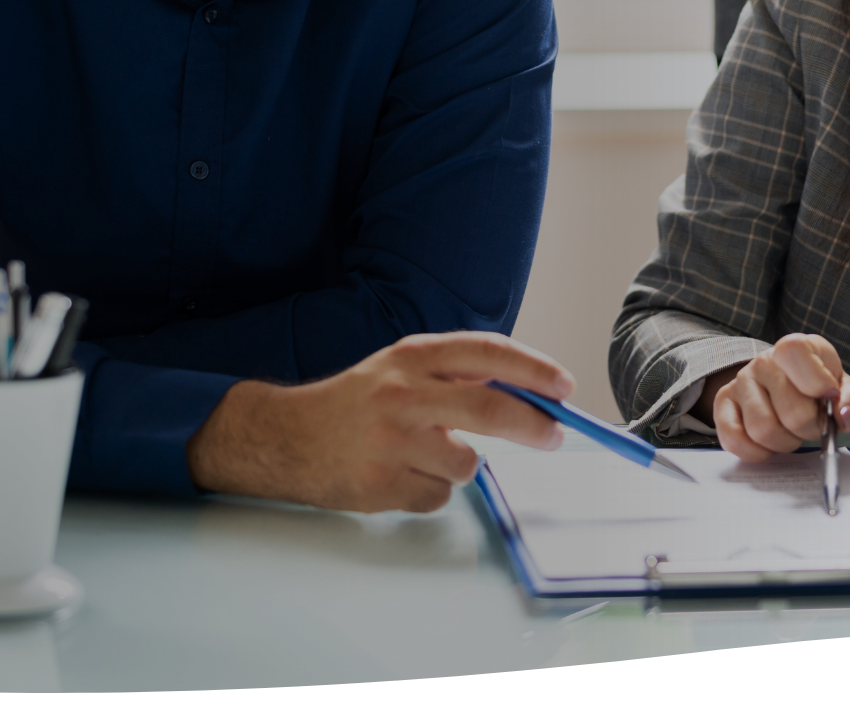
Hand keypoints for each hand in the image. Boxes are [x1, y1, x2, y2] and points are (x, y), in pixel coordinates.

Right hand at [185, 332, 573, 512]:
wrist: (285, 438)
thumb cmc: (356, 403)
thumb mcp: (402, 368)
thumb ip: (456, 375)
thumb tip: (529, 392)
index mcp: (412, 356)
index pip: (487, 353)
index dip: (533, 369)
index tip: (564, 386)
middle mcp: (402, 393)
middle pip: (491, 409)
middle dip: (534, 426)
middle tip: (552, 435)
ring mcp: (391, 441)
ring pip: (467, 463)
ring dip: (458, 465)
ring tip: (423, 455)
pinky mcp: (381, 484)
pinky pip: (437, 495)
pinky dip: (429, 490)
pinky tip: (398, 475)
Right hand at [703, 333, 849, 463]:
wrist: (785, 388)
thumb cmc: (818, 389)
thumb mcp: (845, 388)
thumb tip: (844, 417)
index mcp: (796, 348)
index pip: (794, 352)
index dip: (816, 381)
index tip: (828, 398)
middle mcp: (764, 361)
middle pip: (791, 411)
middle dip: (809, 429)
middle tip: (812, 426)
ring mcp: (740, 381)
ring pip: (763, 430)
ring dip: (785, 443)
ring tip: (790, 433)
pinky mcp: (723, 404)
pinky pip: (734, 439)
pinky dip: (757, 453)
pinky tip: (768, 444)